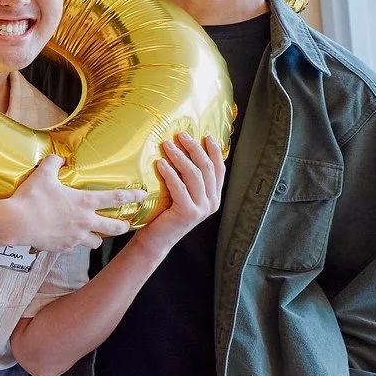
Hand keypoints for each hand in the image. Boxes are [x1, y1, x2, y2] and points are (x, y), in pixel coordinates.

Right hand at [4, 155, 144, 253]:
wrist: (17, 222)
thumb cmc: (32, 198)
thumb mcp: (43, 174)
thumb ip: (53, 163)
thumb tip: (58, 157)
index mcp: (84, 202)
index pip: (115, 198)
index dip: (132, 196)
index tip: (143, 196)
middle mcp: (85, 221)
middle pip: (114, 228)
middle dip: (123, 226)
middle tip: (125, 224)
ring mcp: (75, 237)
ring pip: (96, 243)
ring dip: (96, 238)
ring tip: (92, 233)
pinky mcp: (63, 247)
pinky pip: (74, 247)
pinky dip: (73, 243)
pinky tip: (66, 237)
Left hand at [135, 135, 224, 253]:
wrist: (155, 240)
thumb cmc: (164, 213)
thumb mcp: (181, 195)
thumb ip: (188, 179)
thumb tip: (185, 150)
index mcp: (214, 197)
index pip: (219, 169)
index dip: (214, 151)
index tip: (206, 135)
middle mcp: (212, 203)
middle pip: (206, 168)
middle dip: (194, 148)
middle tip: (181, 135)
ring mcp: (201, 209)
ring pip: (194, 175)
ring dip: (180, 157)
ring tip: (167, 145)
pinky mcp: (187, 212)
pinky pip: (179, 187)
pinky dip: (170, 173)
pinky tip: (160, 163)